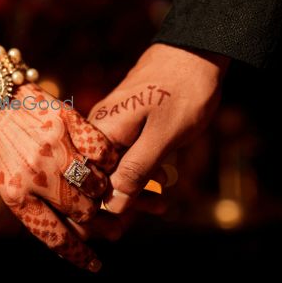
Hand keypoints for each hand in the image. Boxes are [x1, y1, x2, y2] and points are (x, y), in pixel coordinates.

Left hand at [0, 82, 117, 270]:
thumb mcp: (6, 178)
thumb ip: (34, 202)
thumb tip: (72, 227)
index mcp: (16, 195)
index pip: (55, 236)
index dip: (79, 255)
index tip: (95, 266)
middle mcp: (36, 175)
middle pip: (83, 211)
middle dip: (95, 215)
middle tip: (100, 209)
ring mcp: (54, 148)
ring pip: (97, 183)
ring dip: (104, 187)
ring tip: (102, 183)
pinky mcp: (68, 122)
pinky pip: (102, 150)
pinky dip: (109, 157)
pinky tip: (106, 157)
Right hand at [88, 44, 229, 212]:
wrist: (198, 49)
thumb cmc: (184, 91)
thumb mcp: (164, 136)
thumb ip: (136, 170)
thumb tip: (111, 207)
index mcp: (102, 129)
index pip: (83, 179)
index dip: (95, 209)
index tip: (116, 232)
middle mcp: (100, 125)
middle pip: (95, 175)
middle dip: (114, 204)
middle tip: (134, 228)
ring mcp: (114, 122)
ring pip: (113, 166)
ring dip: (132, 190)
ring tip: (159, 210)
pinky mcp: (128, 119)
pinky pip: (126, 153)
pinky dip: (141, 172)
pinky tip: (160, 187)